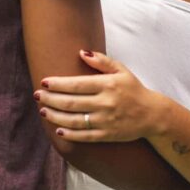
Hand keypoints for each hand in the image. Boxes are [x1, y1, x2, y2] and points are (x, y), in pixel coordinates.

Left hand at [35, 50, 165, 142]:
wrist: (152, 115)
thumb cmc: (134, 89)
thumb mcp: (121, 70)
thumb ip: (102, 61)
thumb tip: (81, 53)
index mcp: (107, 85)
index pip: (76, 85)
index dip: (58, 84)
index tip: (43, 82)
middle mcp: (105, 103)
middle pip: (71, 102)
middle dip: (50, 99)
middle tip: (37, 96)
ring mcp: (105, 121)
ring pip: (74, 120)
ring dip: (55, 116)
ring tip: (43, 110)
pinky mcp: (107, 135)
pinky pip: (84, 136)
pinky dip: (69, 134)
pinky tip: (58, 129)